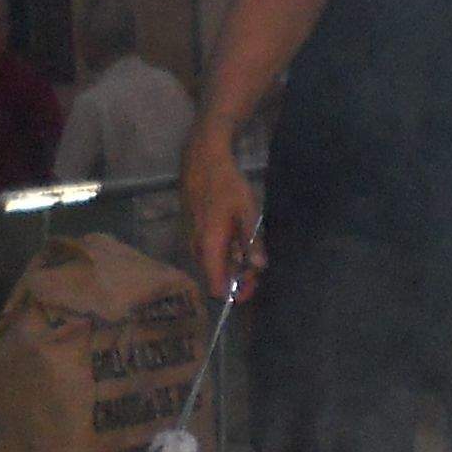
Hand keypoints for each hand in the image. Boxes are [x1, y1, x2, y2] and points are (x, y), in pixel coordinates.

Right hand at [184, 132, 264, 300]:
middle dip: (236, 277)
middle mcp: (196, 247)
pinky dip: (222, 251)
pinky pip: (207, 250)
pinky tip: (236, 238)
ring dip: (230, 263)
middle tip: (256, 268)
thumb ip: (252, 241)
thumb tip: (259, 267)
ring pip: (211, 263)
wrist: (201, 159)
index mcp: (209, 246)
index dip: (234, 292)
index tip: (251, 286)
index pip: (216, 287)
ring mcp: (191, 238)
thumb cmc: (226, 184)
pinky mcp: (191, 229)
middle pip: (215, 277)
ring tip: (248, 251)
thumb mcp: (247, 211)